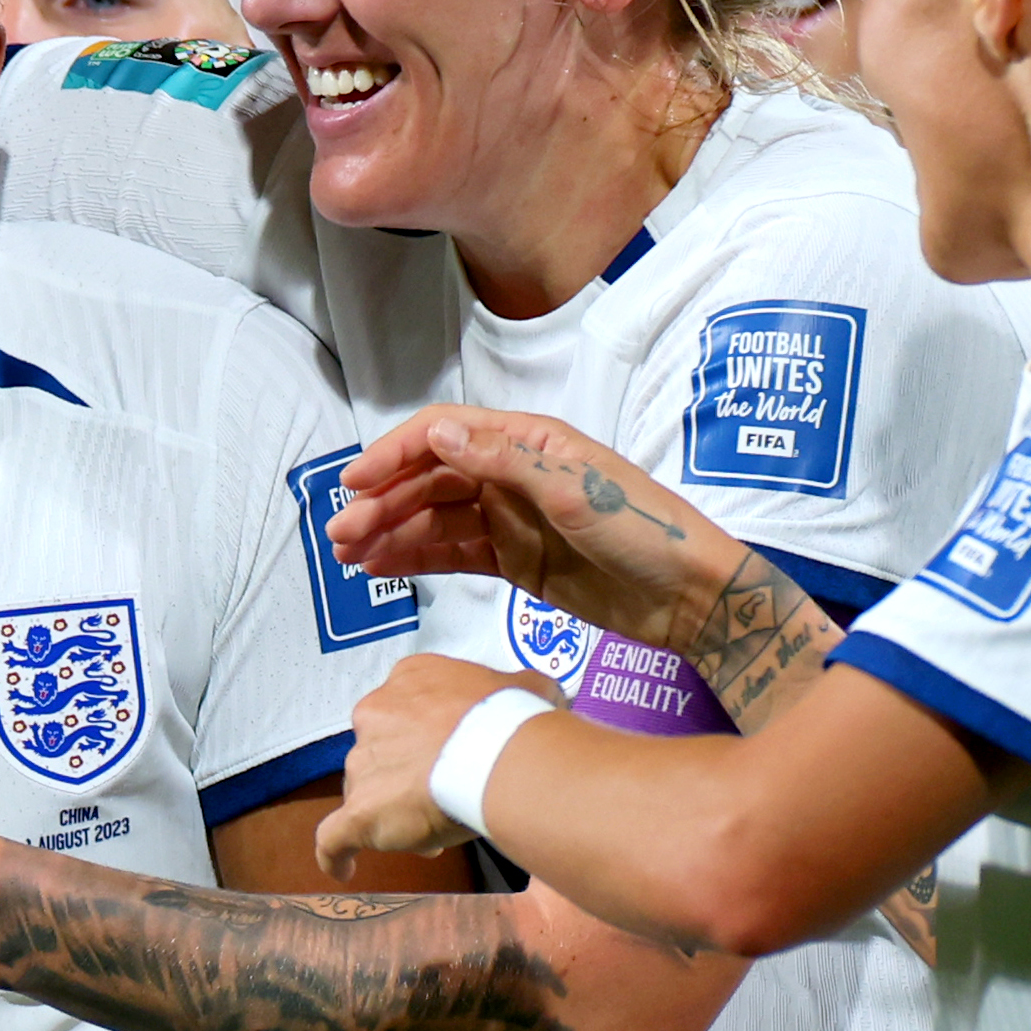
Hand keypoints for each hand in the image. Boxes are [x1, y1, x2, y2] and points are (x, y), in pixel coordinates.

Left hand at [316, 656, 559, 876]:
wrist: (500, 754)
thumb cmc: (515, 719)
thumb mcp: (525, 688)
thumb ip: (516, 690)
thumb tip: (538, 695)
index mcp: (409, 681)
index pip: (406, 712)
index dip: (425, 740)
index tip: (448, 761)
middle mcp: (376, 715)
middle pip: (380, 751)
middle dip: (405, 777)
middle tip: (439, 800)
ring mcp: (362, 763)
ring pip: (364, 791)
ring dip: (389, 812)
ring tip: (426, 835)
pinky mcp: (359, 810)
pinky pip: (333, 837)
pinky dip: (337, 854)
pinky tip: (344, 867)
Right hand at [334, 407, 748, 654]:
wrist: (689, 597)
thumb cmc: (645, 531)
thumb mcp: (574, 492)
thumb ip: (504, 463)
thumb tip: (439, 433)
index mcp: (530, 442)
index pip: (445, 435)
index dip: (395, 454)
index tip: (356, 483)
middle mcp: (514, 474)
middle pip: (430, 480)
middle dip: (382, 504)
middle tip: (341, 534)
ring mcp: (511, 518)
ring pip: (434, 520)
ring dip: (390, 533)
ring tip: (349, 557)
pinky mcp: (514, 561)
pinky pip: (453, 555)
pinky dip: (415, 559)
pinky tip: (381, 568)